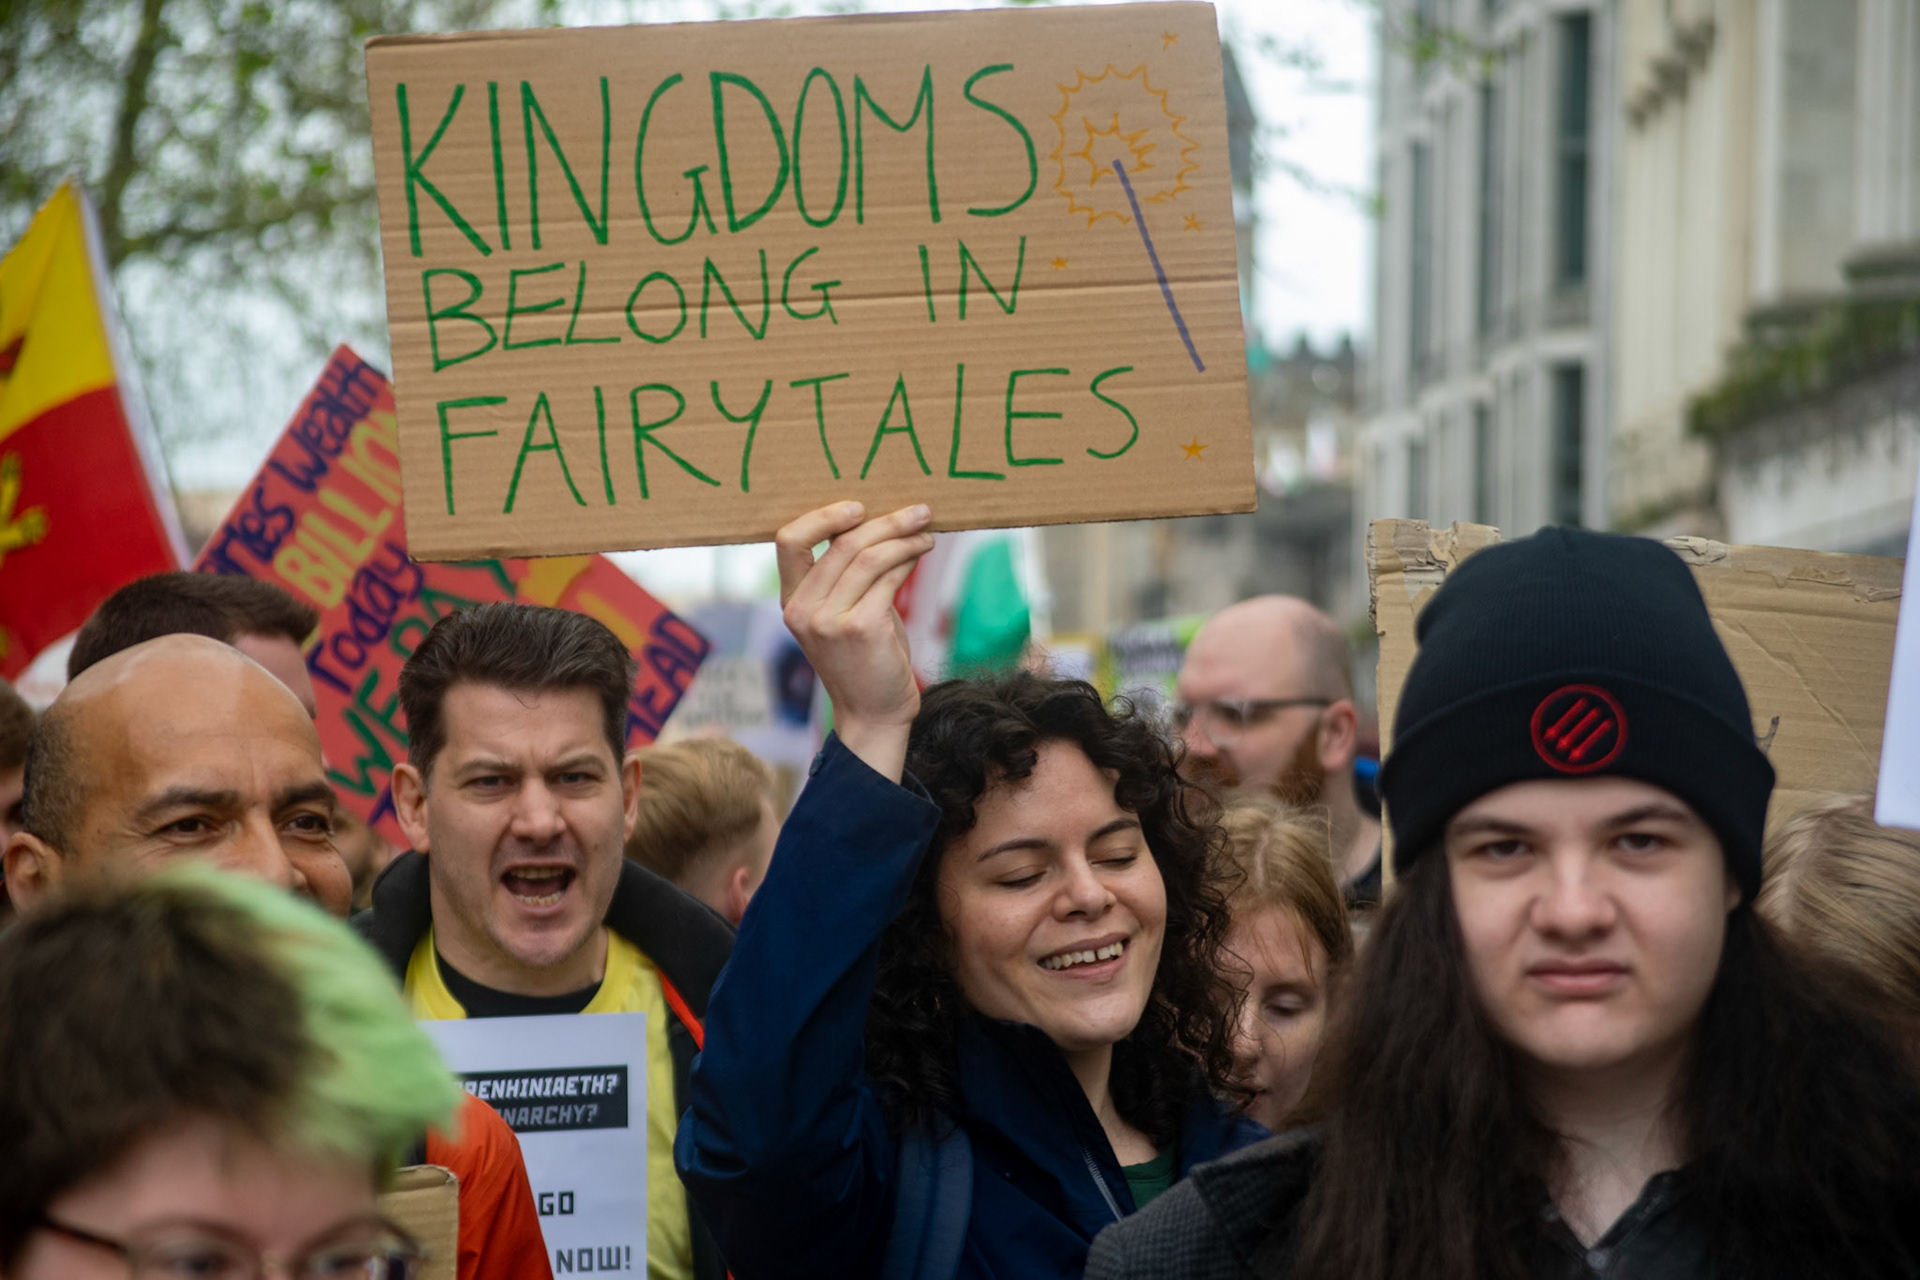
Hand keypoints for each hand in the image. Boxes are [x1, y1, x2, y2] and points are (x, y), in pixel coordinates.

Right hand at [776, 501, 934, 781]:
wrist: (874, 713)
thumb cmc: (865, 659)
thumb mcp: (843, 613)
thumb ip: (847, 575)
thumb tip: (877, 521)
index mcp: (791, 600)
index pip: (789, 540)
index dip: (823, 516)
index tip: (859, 506)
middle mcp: (803, 609)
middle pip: (841, 542)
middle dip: (886, 520)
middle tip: (918, 511)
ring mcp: (828, 619)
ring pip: (868, 555)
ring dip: (904, 537)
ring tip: (926, 532)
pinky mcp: (859, 627)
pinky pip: (888, 576)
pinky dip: (908, 557)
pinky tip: (921, 553)